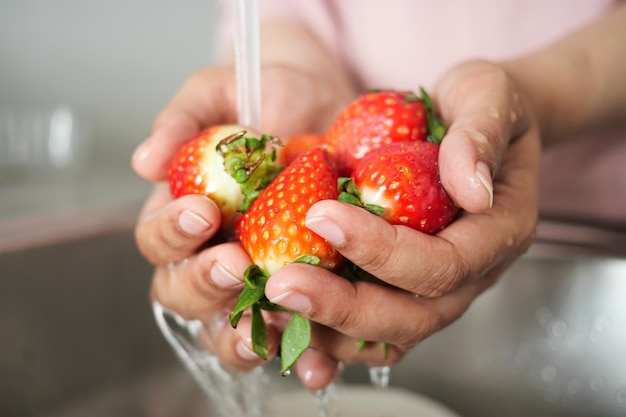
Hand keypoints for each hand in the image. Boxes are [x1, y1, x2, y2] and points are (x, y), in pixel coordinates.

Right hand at [132, 64, 353, 389]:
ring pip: (229, 328)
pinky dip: (302, 356)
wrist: (329, 107)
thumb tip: (143, 161)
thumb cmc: (268, 96)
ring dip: (241, 337)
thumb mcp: (221, 91)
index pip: (158, 241)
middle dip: (204, 285)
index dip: (172, 234)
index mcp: (185, 213)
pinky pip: (294, 336)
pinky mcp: (303, 292)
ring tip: (266, 328)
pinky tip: (318, 364)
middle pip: (183, 294)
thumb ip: (182, 119)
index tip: (203, 212)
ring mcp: (257, 279)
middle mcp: (213, 254)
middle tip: (234, 264)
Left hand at [263, 59, 539, 362]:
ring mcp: (438, 288)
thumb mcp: (488, 96)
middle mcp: (472, 274)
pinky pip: (370, 329)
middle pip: (411, 318)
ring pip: (387, 336)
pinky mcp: (406, 287)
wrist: (475, 121)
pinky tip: (284, 323)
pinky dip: (328, 335)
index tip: (321, 216)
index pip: (442, 264)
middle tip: (282, 285)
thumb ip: (481, 136)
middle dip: (342, 306)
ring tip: (272, 310)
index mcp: (498, 232)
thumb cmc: (482, 104)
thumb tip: (473, 189)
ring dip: (327, 330)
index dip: (381, 249)